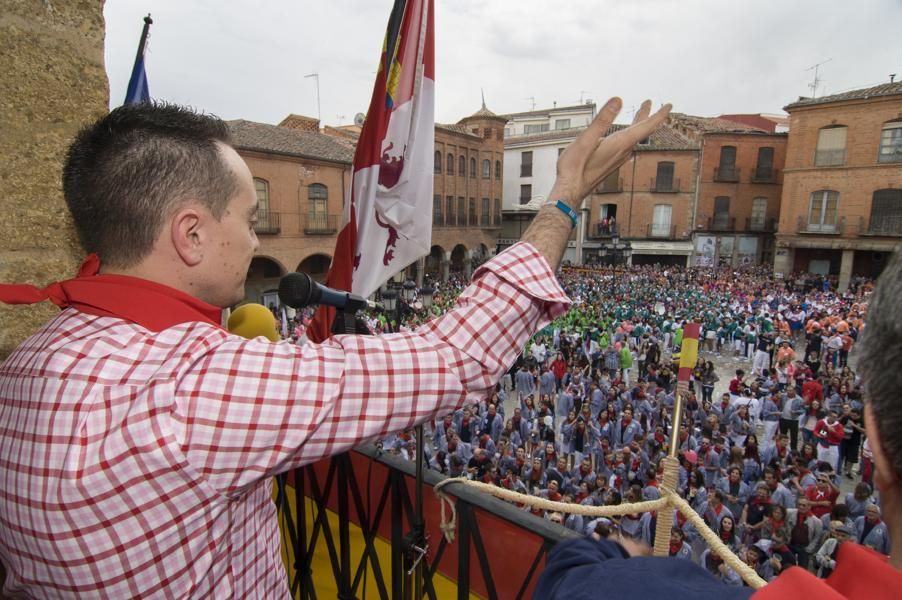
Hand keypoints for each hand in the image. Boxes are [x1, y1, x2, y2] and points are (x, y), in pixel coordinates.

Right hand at [550, 98, 670, 207]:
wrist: (569, 191)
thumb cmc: (574, 168)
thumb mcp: (586, 139)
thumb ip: (602, 119)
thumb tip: (618, 100)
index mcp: (620, 144)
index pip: (646, 127)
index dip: (659, 115)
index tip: (670, 105)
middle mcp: (622, 152)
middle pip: (641, 131)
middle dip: (648, 115)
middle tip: (650, 103)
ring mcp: (617, 159)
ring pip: (634, 138)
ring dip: (639, 124)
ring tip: (640, 113)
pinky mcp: (611, 163)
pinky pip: (627, 145)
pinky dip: (630, 134)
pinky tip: (625, 135)